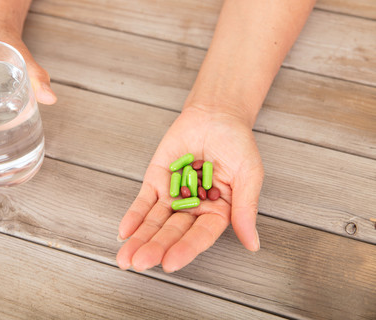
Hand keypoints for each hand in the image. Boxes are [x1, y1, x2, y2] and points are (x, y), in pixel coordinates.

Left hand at [116, 105, 262, 272]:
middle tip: (140, 263)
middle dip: (155, 248)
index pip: (200, 236)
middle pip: (173, 233)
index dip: (185, 249)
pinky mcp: (156, 181)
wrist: (216, 114)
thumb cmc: (237, 143)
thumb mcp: (249, 175)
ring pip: (154, 222)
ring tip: (126, 257)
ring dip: (140, 239)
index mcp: (217, 212)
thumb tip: (253, 244)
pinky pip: (143, 201)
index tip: (170, 263)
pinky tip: (124, 232)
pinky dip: (133, 216)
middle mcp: (193, 209)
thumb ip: (246, 208)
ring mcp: (173, 196)